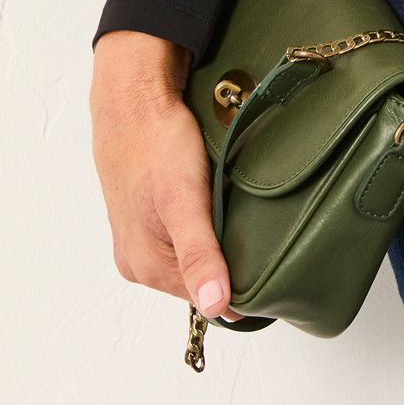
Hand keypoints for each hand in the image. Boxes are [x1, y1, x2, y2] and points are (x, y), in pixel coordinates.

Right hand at [91, 32, 240, 325]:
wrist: (133, 99)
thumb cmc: (155, 144)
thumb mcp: (183, 201)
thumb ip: (198, 255)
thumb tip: (215, 306)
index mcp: (144, 265)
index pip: (204, 299)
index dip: (238, 287)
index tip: (270, 271)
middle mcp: (138, 258)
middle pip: (197, 279)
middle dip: (227, 264)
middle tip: (260, 238)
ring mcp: (141, 234)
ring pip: (191, 254)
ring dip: (216, 242)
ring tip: (238, 218)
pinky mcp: (147, 211)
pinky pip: (183, 231)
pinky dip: (203, 223)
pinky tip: (215, 205)